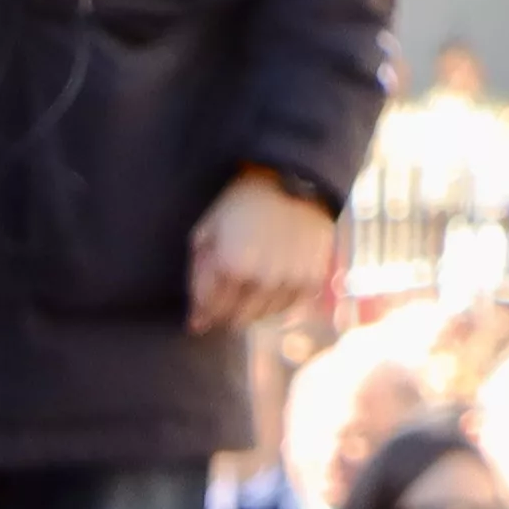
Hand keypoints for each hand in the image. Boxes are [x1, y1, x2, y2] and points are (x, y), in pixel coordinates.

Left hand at [188, 170, 341, 338]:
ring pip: (261, 317)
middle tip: (229, 284)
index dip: (203, 306)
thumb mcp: (205, 235)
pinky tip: (271, 278)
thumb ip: (197, 281)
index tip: (207, 292)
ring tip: (251, 276)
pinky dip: (274, 300)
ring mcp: (291, 281)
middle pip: (235, 319)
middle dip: (225, 308)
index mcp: (234, 266)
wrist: (292, 182)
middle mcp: (265, 279)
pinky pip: (286, 309)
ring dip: (250, 305)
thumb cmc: (239, 207)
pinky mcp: (312, 281)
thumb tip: (196, 326)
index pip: (211, 311)